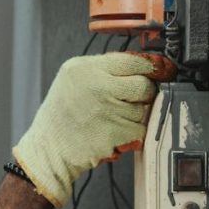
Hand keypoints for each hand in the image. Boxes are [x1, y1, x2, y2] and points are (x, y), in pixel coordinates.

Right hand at [12, 53, 159, 207]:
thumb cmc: (61, 115)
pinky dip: (132, 133)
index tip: (160, 70)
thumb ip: (104, 69)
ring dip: (134, 116)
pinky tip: (113, 132)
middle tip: (129, 101)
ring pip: (143, 109)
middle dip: (143, 94)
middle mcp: (97, 86)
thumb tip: (146, 66)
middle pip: (144, 85)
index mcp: (85, 68)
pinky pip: (140, 129)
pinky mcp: (116, 132)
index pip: (133, 60)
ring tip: (110, 119)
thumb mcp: (73, 78)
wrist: (48, 148)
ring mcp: (108, 110)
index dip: (151, 67)